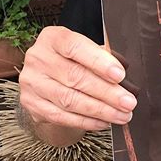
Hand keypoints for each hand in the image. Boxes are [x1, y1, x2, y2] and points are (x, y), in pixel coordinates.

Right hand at [19, 26, 136, 133]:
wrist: (46, 74)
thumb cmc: (73, 59)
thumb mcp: (85, 49)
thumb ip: (101, 58)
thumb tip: (122, 80)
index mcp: (53, 38)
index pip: (75, 47)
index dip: (99, 62)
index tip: (120, 75)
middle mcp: (38, 58)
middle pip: (75, 77)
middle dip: (106, 92)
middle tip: (128, 102)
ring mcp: (32, 82)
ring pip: (69, 100)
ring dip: (99, 110)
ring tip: (121, 115)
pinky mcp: (31, 103)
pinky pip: (60, 117)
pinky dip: (85, 121)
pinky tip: (103, 122)